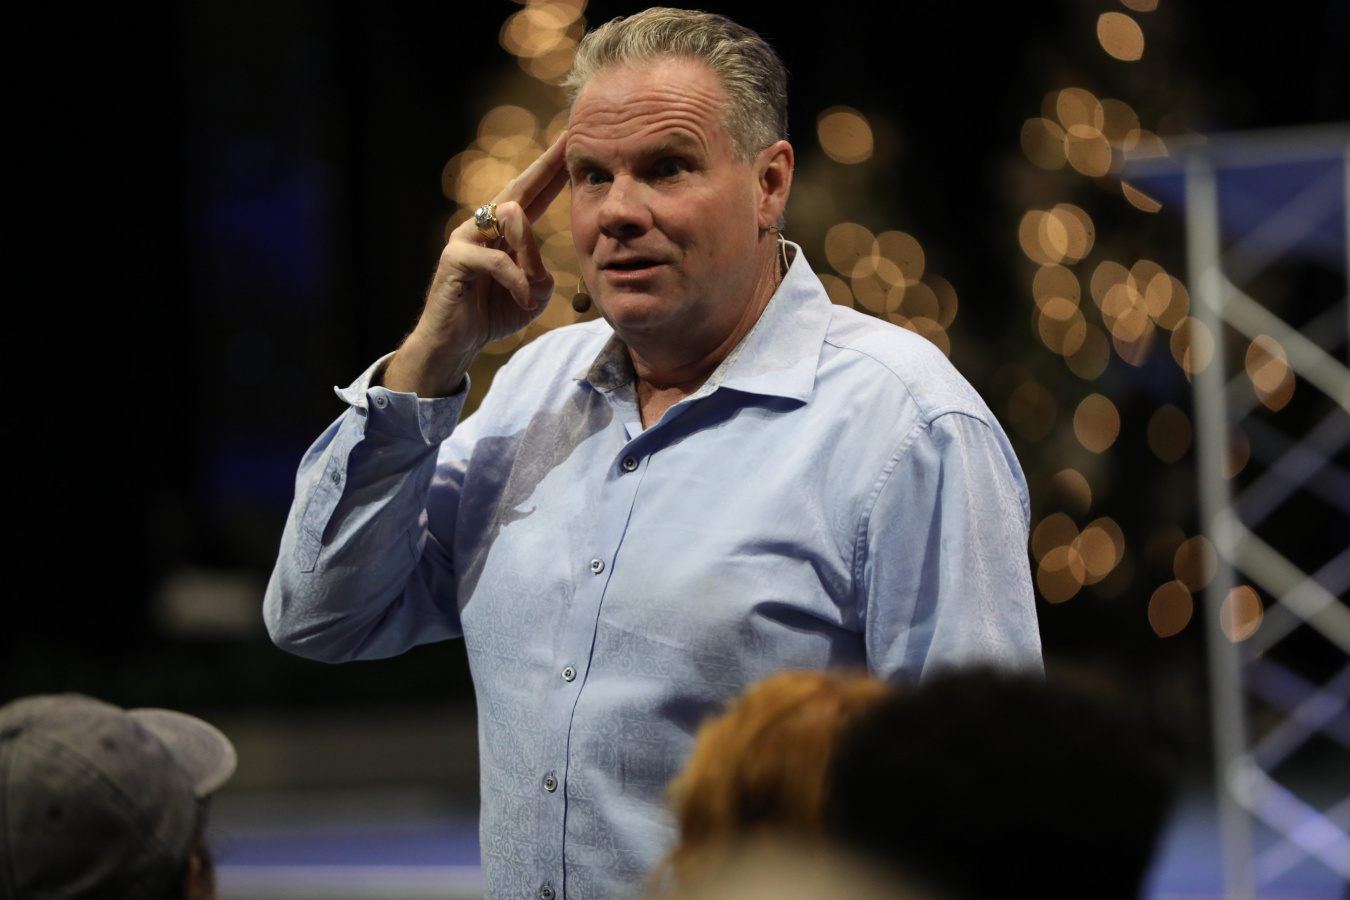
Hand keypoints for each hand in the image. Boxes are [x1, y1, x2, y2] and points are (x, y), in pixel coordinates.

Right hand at [384, 132, 569, 396]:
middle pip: (520, 189)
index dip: (553, 172)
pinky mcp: (455, 257)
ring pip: (512, 220)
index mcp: (504, 232)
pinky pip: (497, 259)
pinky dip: (516, 281)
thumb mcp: (531, 296)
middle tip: (568, 141)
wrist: (455, 342)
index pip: (534, 195)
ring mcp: (467, 237)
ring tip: (533, 288)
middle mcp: (483, 225)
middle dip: (546, 166)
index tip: (573, 146)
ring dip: (531, 255)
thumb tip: (541, 266)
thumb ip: (541, 275)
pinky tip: (523, 300)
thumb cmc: (492, 315)